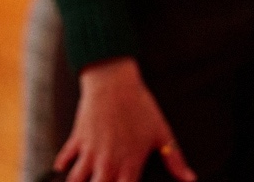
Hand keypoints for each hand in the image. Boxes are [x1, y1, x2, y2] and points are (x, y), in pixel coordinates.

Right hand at [56, 57, 195, 181]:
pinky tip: (64, 169)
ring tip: (83, 181)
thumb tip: (190, 179)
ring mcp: (89, 152)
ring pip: (76, 181)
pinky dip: (62, 166)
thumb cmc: (140, 106)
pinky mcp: (77, 139)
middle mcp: (107, 163)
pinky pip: (64, 159)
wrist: (113, 81)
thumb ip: (175, 159)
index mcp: (129, 165)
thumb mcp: (162, 132)